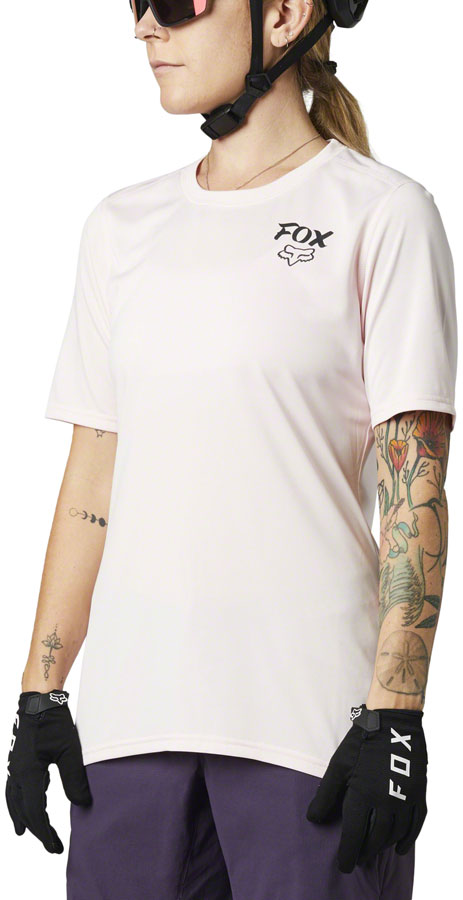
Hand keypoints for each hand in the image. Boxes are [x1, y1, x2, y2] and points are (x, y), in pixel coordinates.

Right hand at [5, 689, 91, 852]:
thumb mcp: (70, 751)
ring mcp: (15, 766)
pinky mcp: (18, 759)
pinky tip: (27, 802)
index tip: (55, 846)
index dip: (44, 832)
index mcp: (27, 773)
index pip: (34, 812)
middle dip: (36, 828)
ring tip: (24, 831)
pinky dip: (19, 800)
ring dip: (22, 816)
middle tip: (50, 844)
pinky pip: (15, 787)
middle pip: (22, 809)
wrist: (39, 700)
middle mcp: (16, 772)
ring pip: (14, 799)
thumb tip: (83, 804)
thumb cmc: (54, 722)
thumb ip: (76, 779)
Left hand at [306, 704, 427, 873]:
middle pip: (376, 838)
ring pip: (396, 833)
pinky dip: (408, 839)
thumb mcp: (338, 765)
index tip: (344, 865)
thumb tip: (313, 819)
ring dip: (384, 846)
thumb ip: (326, 794)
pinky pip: (416, 824)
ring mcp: (406, 797)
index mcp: (363, 794)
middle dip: (365, 852)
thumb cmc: (361, 742)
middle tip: (358, 860)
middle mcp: (386, 800)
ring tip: (374, 851)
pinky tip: (400, 847)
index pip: (355, 834)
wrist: (393, 722)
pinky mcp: (419, 793)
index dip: (348, 853)